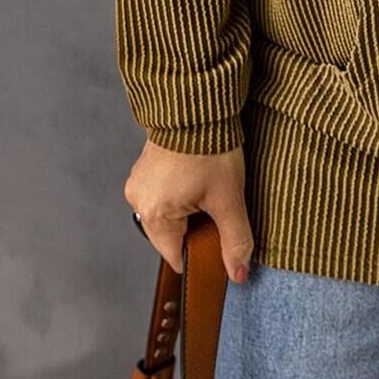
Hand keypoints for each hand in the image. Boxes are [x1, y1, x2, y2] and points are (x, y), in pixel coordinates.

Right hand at [124, 139, 253, 283]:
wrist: (198, 104)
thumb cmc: (211, 148)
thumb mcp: (229, 198)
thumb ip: (235, 240)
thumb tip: (239, 274)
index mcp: (155, 215)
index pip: (176, 256)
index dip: (200, 251)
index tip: (218, 237)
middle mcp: (139, 201)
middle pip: (171, 236)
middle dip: (195, 228)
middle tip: (216, 204)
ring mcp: (139, 183)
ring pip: (167, 215)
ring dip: (188, 209)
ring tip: (206, 186)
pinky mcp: (143, 169)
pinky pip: (162, 194)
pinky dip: (179, 193)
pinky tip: (196, 176)